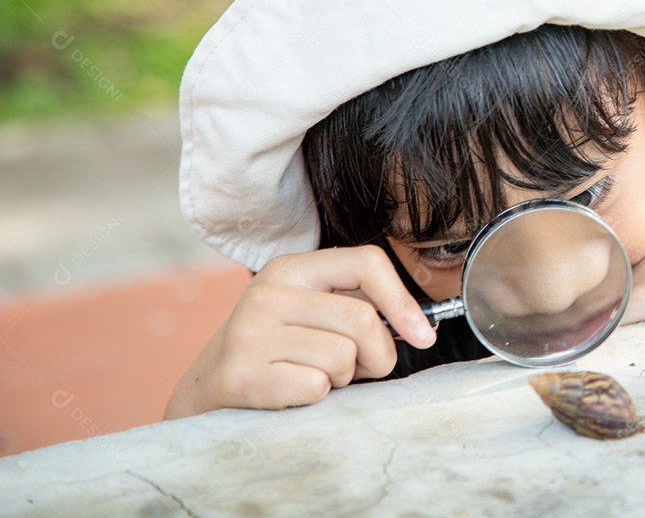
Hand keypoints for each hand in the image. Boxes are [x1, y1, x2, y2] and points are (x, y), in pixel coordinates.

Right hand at [164, 246, 435, 418]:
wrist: (206, 392)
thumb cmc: (279, 352)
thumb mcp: (312, 313)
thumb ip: (359, 307)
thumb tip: (421, 328)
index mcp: (292, 268)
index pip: (367, 262)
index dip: (403, 301)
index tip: (423, 335)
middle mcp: (268, 292)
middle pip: (363, 319)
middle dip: (378, 354)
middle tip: (360, 368)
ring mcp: (251, 332)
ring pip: (343, 356)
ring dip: (343, 378)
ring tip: (315, 375)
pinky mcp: (241, 374)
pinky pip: (316, 386)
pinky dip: (316, 396)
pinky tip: (292, 391)